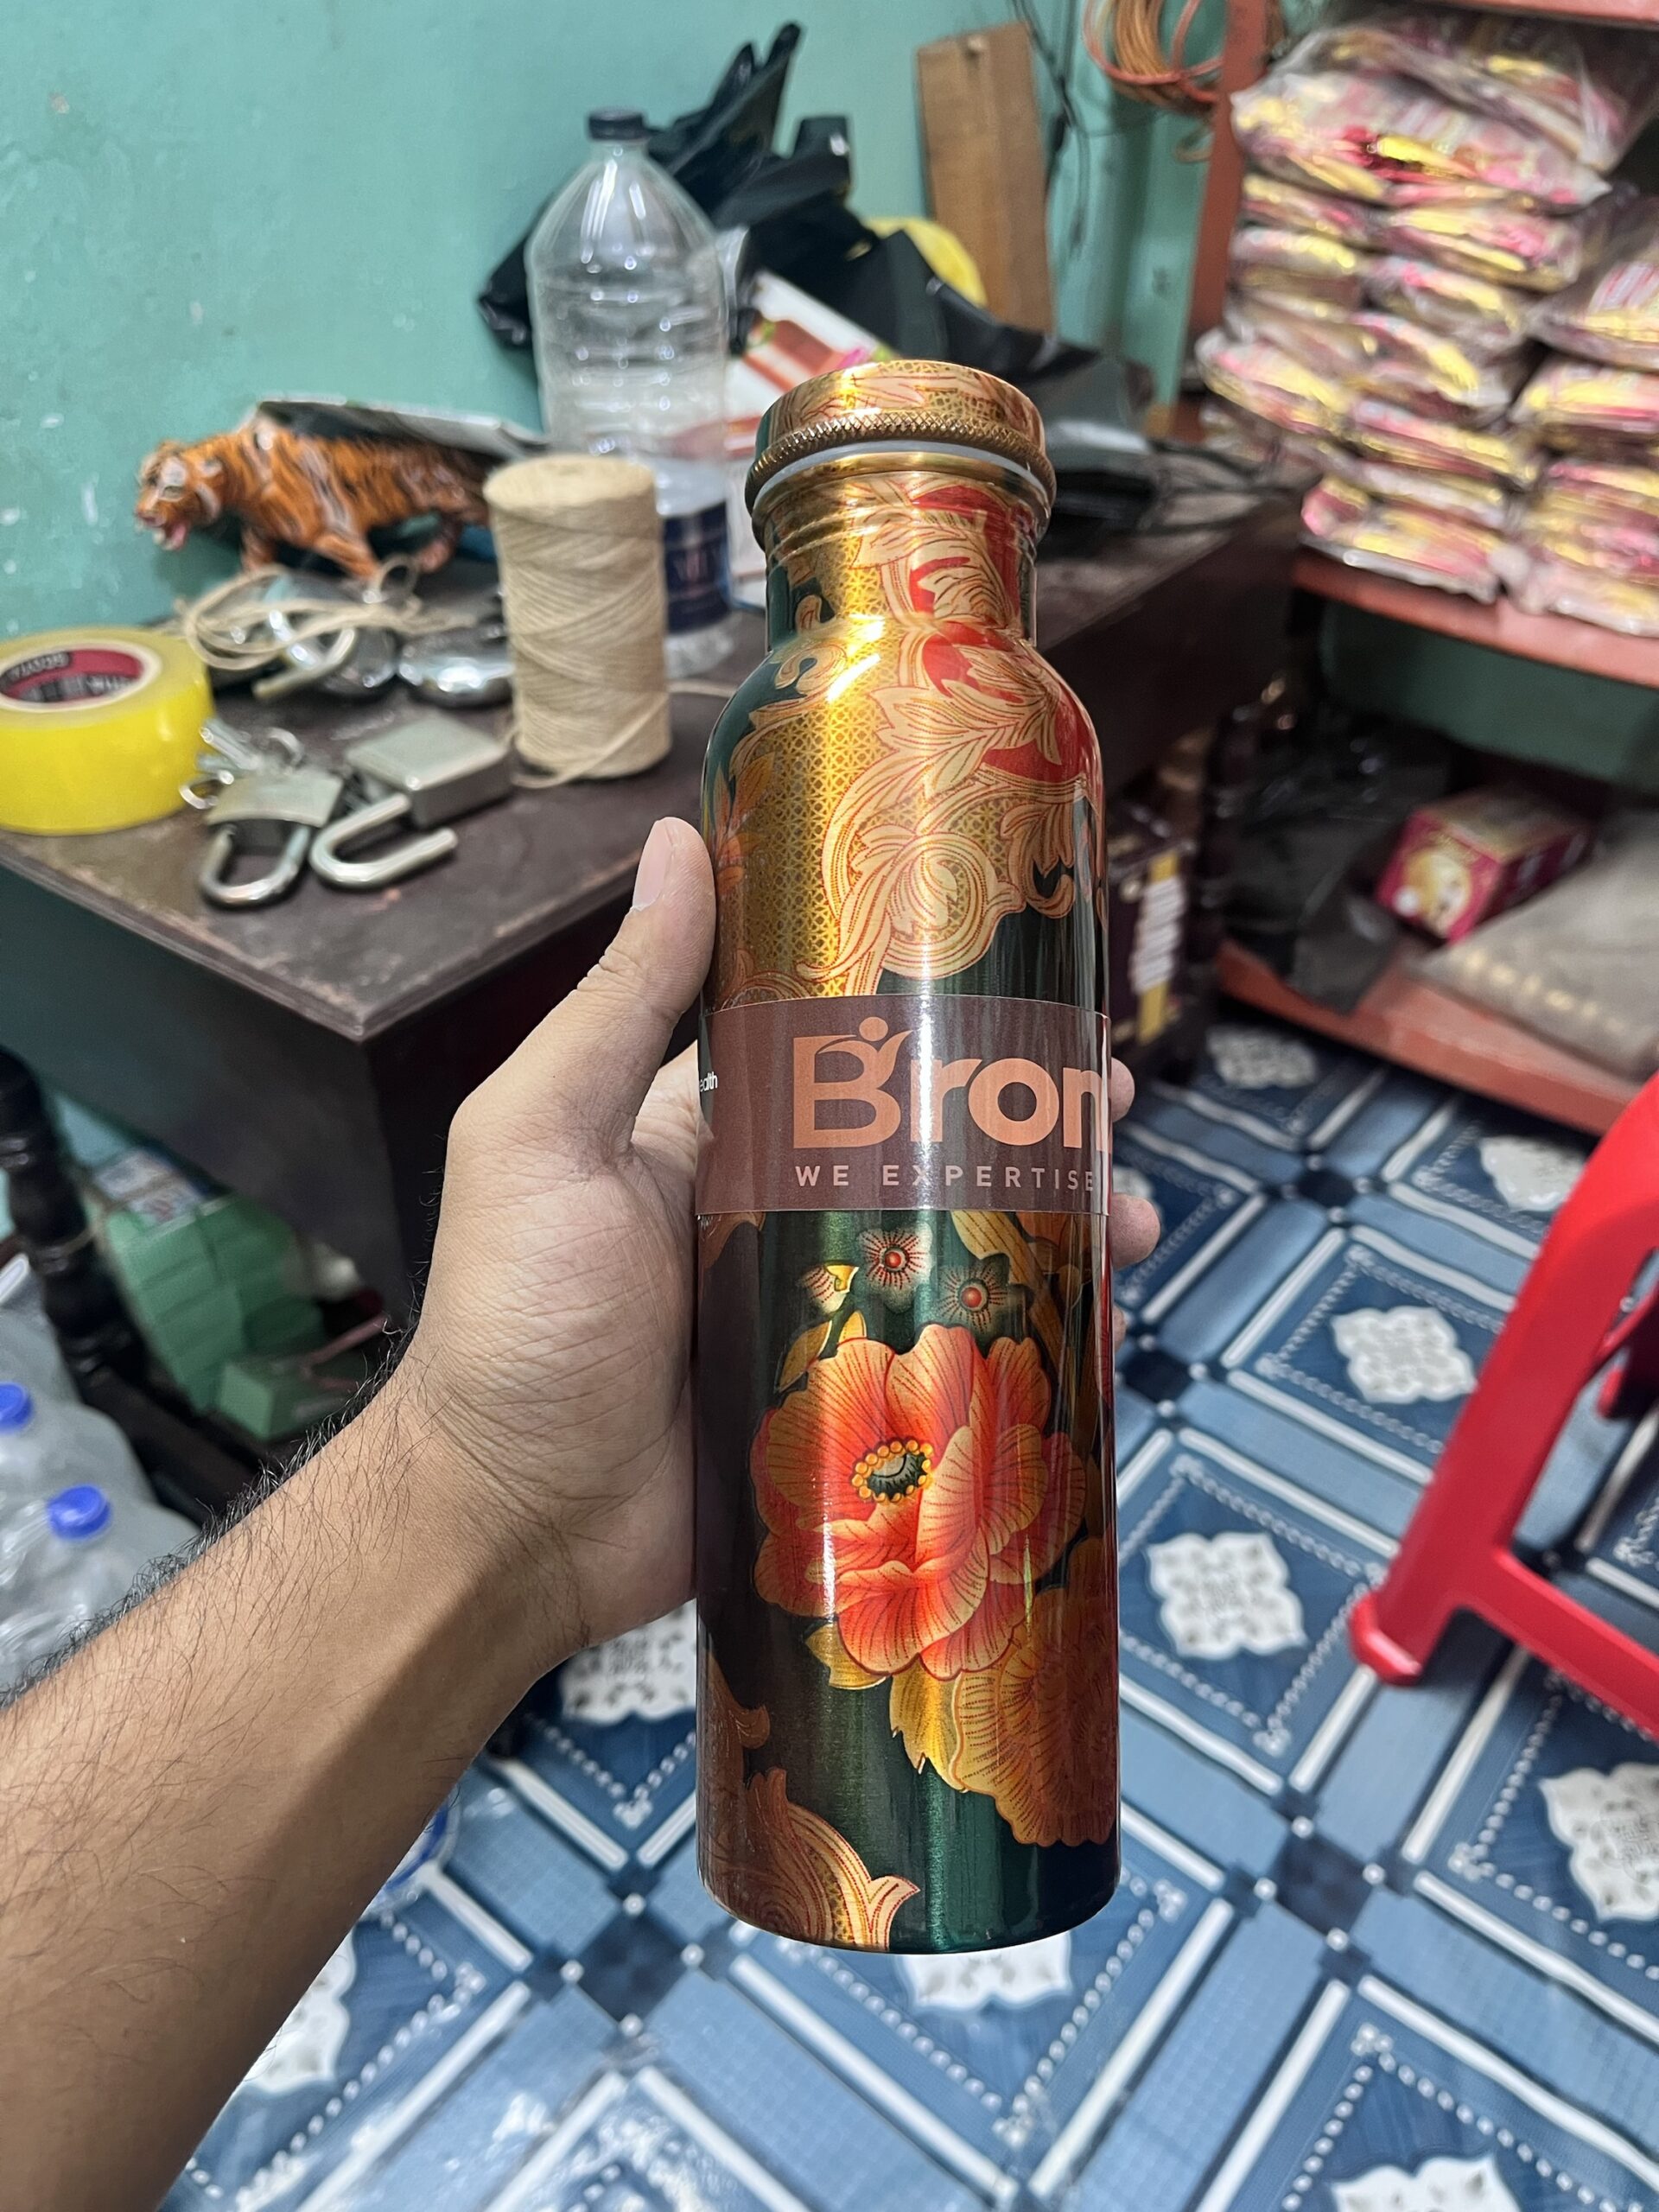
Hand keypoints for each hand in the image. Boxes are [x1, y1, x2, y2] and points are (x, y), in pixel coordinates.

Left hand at [395, 817, 1159, 1673]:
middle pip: (935, 1142)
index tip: (1035, 973)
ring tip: (1134, 1219)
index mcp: (721, 1132)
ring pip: (967, 1246)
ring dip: (1060, 1223)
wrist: (517, 1524)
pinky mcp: (855, 1407)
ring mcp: (828, 1310)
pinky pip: (960, 1359)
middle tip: (1116, 1100)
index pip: (851, 1044)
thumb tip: (676, 840)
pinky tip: (1103, 1323)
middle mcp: (785, 1209)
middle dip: (1035, 1115)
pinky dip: (1034, 1335)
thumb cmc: (513, 1321)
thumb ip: (620, 1004)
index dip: (943, 1007)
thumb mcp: (543, 1135)